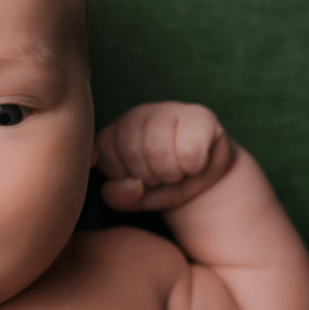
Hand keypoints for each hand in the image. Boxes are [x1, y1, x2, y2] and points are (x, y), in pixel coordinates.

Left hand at [95, 102, 233, 211]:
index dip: (123, 176)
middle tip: (162, 177)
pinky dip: (192, 168)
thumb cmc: (161, 186)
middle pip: (131, 150)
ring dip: (170, 173)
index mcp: (113, 132)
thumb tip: (132, 185)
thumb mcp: (135, 198)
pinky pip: (189, 150)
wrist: (204, 183)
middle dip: (149, 177)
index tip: (138, 179)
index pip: (103, 155)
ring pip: (158, 148)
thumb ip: (119, 197)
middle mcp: (136, 115)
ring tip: (177, 172)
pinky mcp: (199, 117)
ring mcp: (167, 110)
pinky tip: (195, 164)